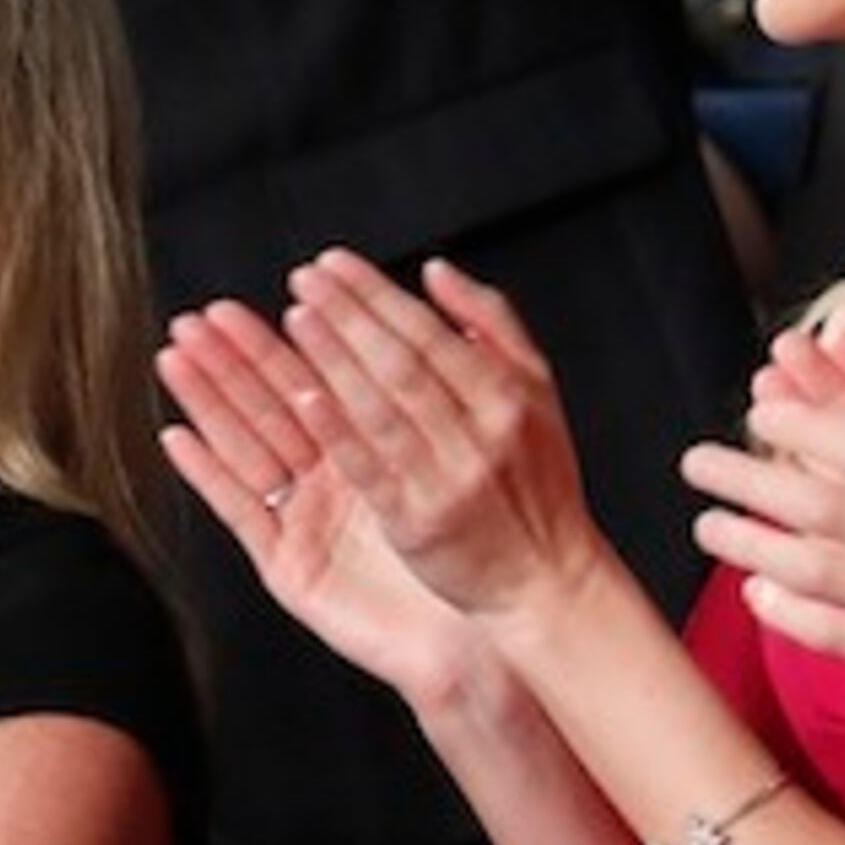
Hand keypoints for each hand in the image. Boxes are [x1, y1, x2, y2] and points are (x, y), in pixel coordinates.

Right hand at [159, 302, 500, 714]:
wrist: (483, 631)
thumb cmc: (478, 551)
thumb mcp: (459, 457)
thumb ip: (430, 394)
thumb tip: (430, 323)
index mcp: (365, 453)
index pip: (312, 384)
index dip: (278, 343)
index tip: (243, 304)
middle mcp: (328, 485)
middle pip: (269, 410)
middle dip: (231, 362)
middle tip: (195, 319)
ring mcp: (304, 524)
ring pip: (246, 448)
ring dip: (208, 403)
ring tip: (176, 357)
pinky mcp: (290, 567)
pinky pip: (243, 513)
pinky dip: (208, 474)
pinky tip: (178, 437)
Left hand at [273, 251, 621, 626]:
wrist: (547, 579)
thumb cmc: (538, 484)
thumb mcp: (538, 391)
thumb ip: (492, 324)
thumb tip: (437, 271)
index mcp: (506, 397)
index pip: (429, 333)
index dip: (376, 295)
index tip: (333, 265)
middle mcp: (478, 434)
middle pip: (401, 363)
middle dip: (348, 316)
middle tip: (303, 281)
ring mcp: (446, 480)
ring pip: (382, 409)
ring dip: (334, 360)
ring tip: (297, 321)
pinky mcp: (418, 522)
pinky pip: (370, 469)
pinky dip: (338, 431)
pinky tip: (305, 399)